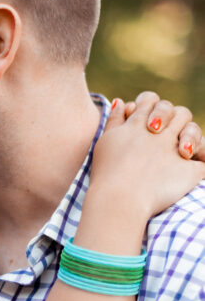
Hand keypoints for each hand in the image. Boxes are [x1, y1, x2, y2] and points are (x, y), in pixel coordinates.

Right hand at [91, 93, 204, 219]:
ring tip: (182, 152)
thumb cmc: (107, 174)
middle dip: (173, 119)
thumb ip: (114, 120)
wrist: (119, 201)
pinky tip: (196, 163)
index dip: (151, 105)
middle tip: (164, 135)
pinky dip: (203, 160)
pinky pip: (204, 162)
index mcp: (138, 124)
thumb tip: (122, 102)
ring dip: (190, 137)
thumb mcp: (105, 142)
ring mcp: (175, 149)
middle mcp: (160, 132)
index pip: (151, 100)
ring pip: (193, 129)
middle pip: (177, 111)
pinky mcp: (189, 170)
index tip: (148, 121)